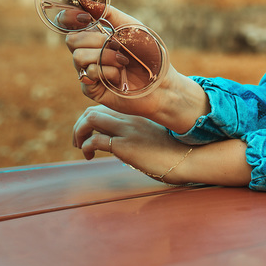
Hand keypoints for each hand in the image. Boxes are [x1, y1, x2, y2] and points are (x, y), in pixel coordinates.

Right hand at [64, 4, 206, 129]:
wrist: (162, 81)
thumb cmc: (150, 53)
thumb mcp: (130, 27)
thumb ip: (108, 13)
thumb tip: (85, 1)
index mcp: (96, 34)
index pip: (68, 23)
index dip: (68, 17)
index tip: (83, 17)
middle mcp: (89, 52)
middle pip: (71, 40)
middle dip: (95, 40)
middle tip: (117, 45)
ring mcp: (89, 70)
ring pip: (78, 57)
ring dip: (104, 56)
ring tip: (123, 61)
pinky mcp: (92, 89)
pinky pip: (88, 74)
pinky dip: (106, 71)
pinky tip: (119, 76)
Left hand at [72, 106, 196, 183]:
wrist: (188, 158)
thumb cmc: (174, 152)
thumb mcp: (154, 138)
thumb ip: (139, 136)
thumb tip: (127, 148)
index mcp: (135, 115)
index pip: (105, 107)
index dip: (92, 118)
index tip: (90, 132)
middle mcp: (129, 118)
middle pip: (92, 110)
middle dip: (80, 125)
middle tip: (78, 141)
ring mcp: (126, 130)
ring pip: (90, 119)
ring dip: (79, 133)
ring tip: (80, 147)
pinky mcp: (125, 145)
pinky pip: (95, 140)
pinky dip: (86, 147)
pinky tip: (90, 156)